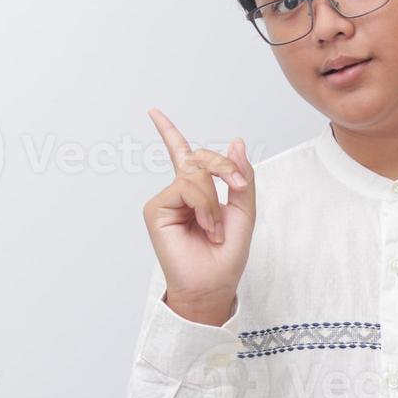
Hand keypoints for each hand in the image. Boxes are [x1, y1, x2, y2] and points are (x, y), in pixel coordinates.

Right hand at [142, 108, 255, 323]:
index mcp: (196, 191)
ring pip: (195, 173)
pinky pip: (187, 187)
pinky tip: (206, 228)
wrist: (213, 285)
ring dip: (215, 200)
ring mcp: (166, 199)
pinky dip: (205, 205)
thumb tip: (235, 141)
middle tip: (239, 187)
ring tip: (215, 228)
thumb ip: (242, 176)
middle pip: (200, 158)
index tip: (153, 112)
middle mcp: (178, 192)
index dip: (168, 131)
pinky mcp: (156, 208)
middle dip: (226, 168)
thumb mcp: (244, 211)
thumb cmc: (226, 256)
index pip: (182, 155)